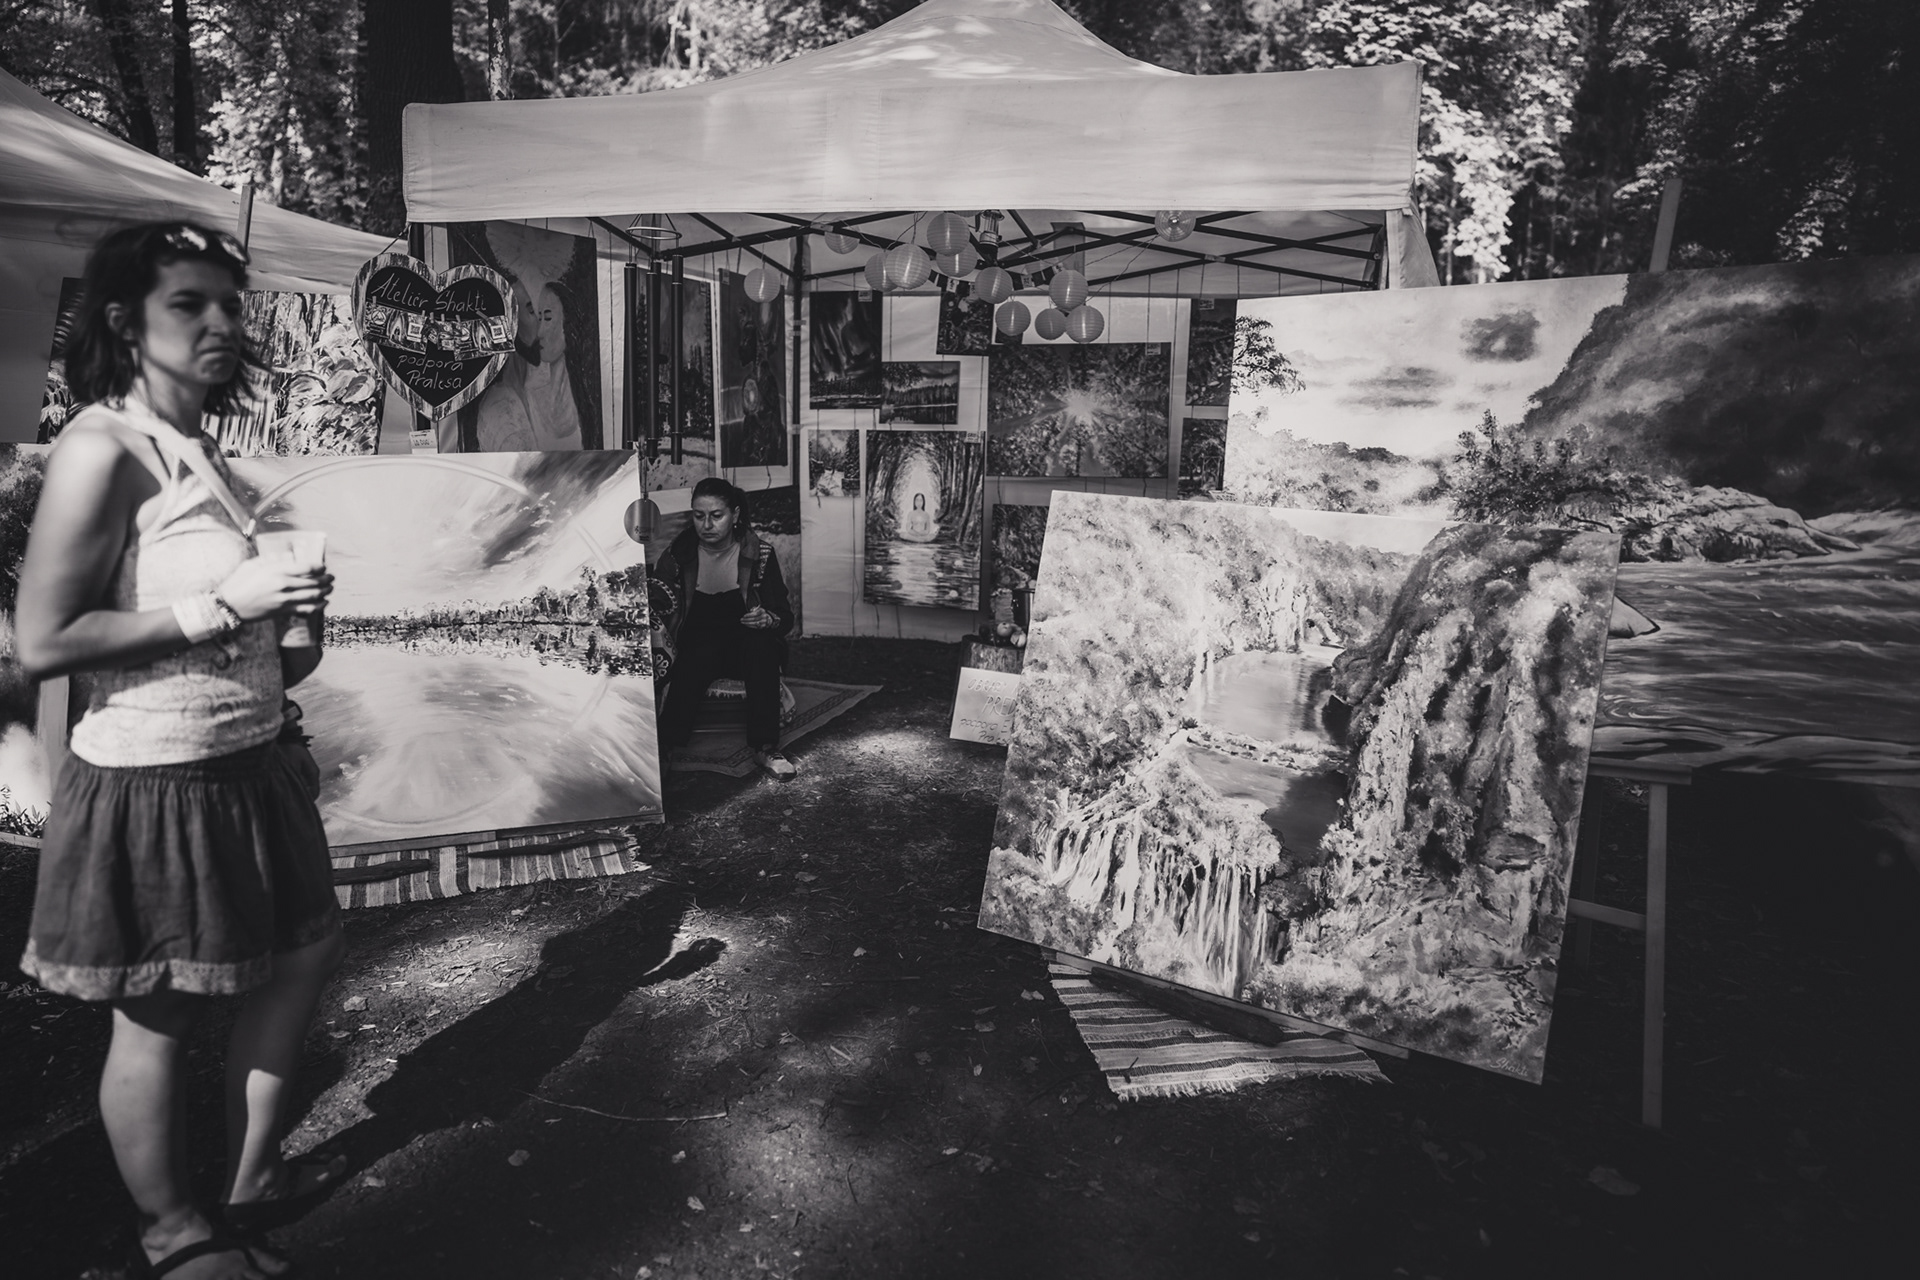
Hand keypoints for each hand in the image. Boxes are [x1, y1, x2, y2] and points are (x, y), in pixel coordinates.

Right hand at [217, 559, 332, 621]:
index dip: (319, 567)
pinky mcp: (283, 612)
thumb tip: (287, 556)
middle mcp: (283, 585)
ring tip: (330, 588)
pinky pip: (306, 609)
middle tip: (331, 577)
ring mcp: (284, 600)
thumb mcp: (252, 565)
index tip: (323, 567)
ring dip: (326, 592)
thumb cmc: (238, 582)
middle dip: (326, 580)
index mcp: (276, 571)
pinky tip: (324, 603)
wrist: (229, 605)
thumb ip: (270, 559)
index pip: (306, 568)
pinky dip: (318, 606)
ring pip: (313, 596)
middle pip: (314, 582)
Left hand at [740, 606, 776, 629]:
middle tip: (741, 619)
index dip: (749, 615)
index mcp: (762, 611)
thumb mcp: (759, 609)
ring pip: (755, 623)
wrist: (769, 618)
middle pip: (754, 619)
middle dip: (747, 619)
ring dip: (748, 623)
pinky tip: (746, 625)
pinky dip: (750, 626)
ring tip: (742, 622)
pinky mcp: (763, 626)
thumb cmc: (761, 613)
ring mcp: (764, 622)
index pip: (755, 614)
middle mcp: (764, 616)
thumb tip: (751, 610)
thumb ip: (754, 608)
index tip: (744, 616)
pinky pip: (756, 627)